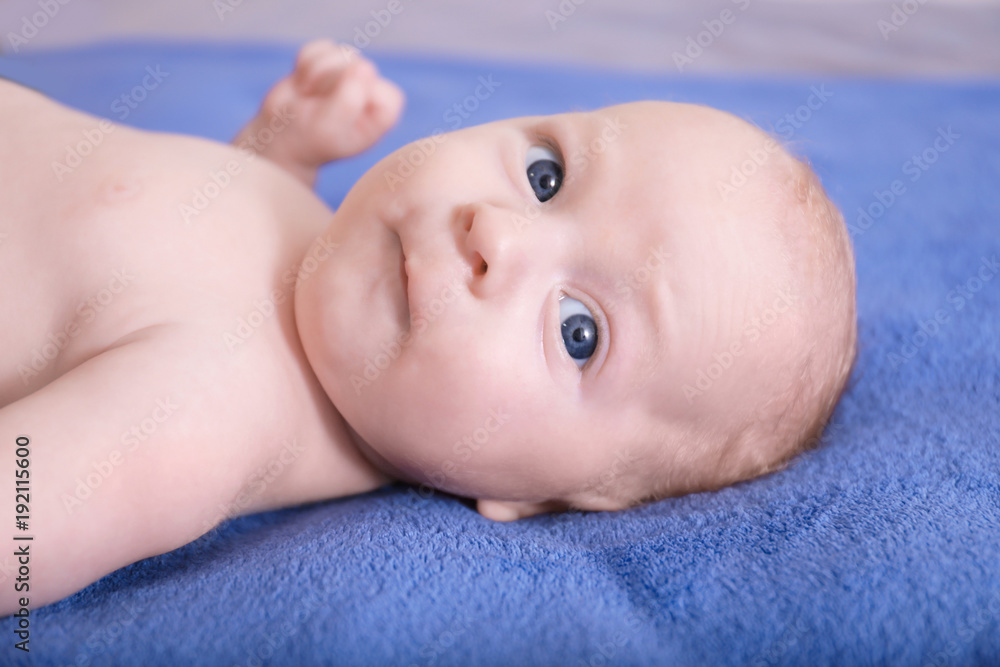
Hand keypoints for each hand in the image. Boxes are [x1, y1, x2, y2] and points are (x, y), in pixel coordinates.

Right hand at [250, 40, 404, 172]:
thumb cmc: (309, 140)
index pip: (387, 94)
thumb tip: (365, 66)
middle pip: (360, 67)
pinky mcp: (332, 62)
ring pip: (342, 53)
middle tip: (314, 104)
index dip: (359, 97)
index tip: (337, 110)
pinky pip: (323, 47)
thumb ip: (348, 101)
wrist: (281, 137)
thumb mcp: (328, 128)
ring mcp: (352, 76)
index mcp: (382, 116)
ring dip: (315, 72)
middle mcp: (372, 94)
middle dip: (329, 82)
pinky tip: (303, 84)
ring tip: (308, 94)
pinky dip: (305, 62)